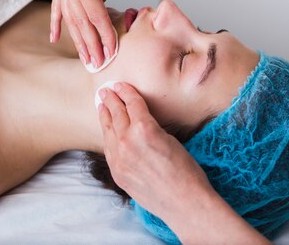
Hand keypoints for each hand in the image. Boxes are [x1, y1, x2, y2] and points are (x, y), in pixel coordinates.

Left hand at [97, 82, 211, 219]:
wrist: (184, 203)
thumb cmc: (187, 171)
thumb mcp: (170, 139)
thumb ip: (150, 128)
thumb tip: (140, 122)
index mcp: (144, 128)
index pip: (132, 104)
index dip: (126, 92)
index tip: (120, 85)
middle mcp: (127, 141)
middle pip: (116, 114)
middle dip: (111, 100)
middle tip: (105, 91)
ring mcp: (119, 159)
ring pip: (108, 132)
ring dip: (104, 117)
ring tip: (101, 106)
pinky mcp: (117, 173)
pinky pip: (108, 150)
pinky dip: (107, 137)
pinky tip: (107, 132)